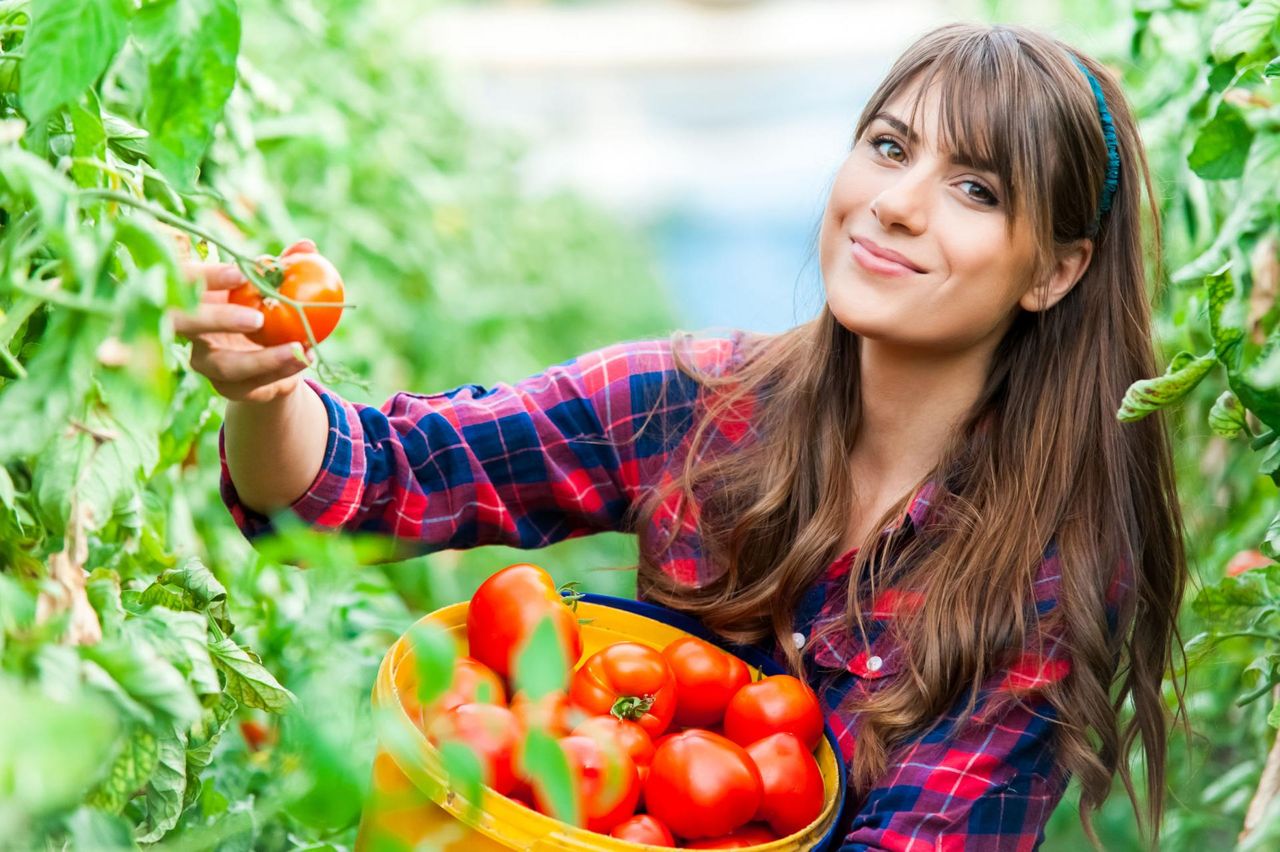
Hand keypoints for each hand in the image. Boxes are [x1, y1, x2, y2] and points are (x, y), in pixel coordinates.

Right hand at [170, 239, 317, 403]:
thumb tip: (307, 245)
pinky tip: (305, 359)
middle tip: (258, 318)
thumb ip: (282, 267)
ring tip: (299, 348)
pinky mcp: (227, 388)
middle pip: (186, 325)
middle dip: (217, 319)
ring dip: (263, 359)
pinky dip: (281, 372)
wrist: (267, 359)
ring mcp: (205, 362)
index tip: (239, 273)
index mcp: (194, 295)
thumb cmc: (262, 309)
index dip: (206, 277)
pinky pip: (252, 385)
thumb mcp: (269, 288)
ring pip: (225, 365)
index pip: (184, 281)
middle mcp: (191, 331)